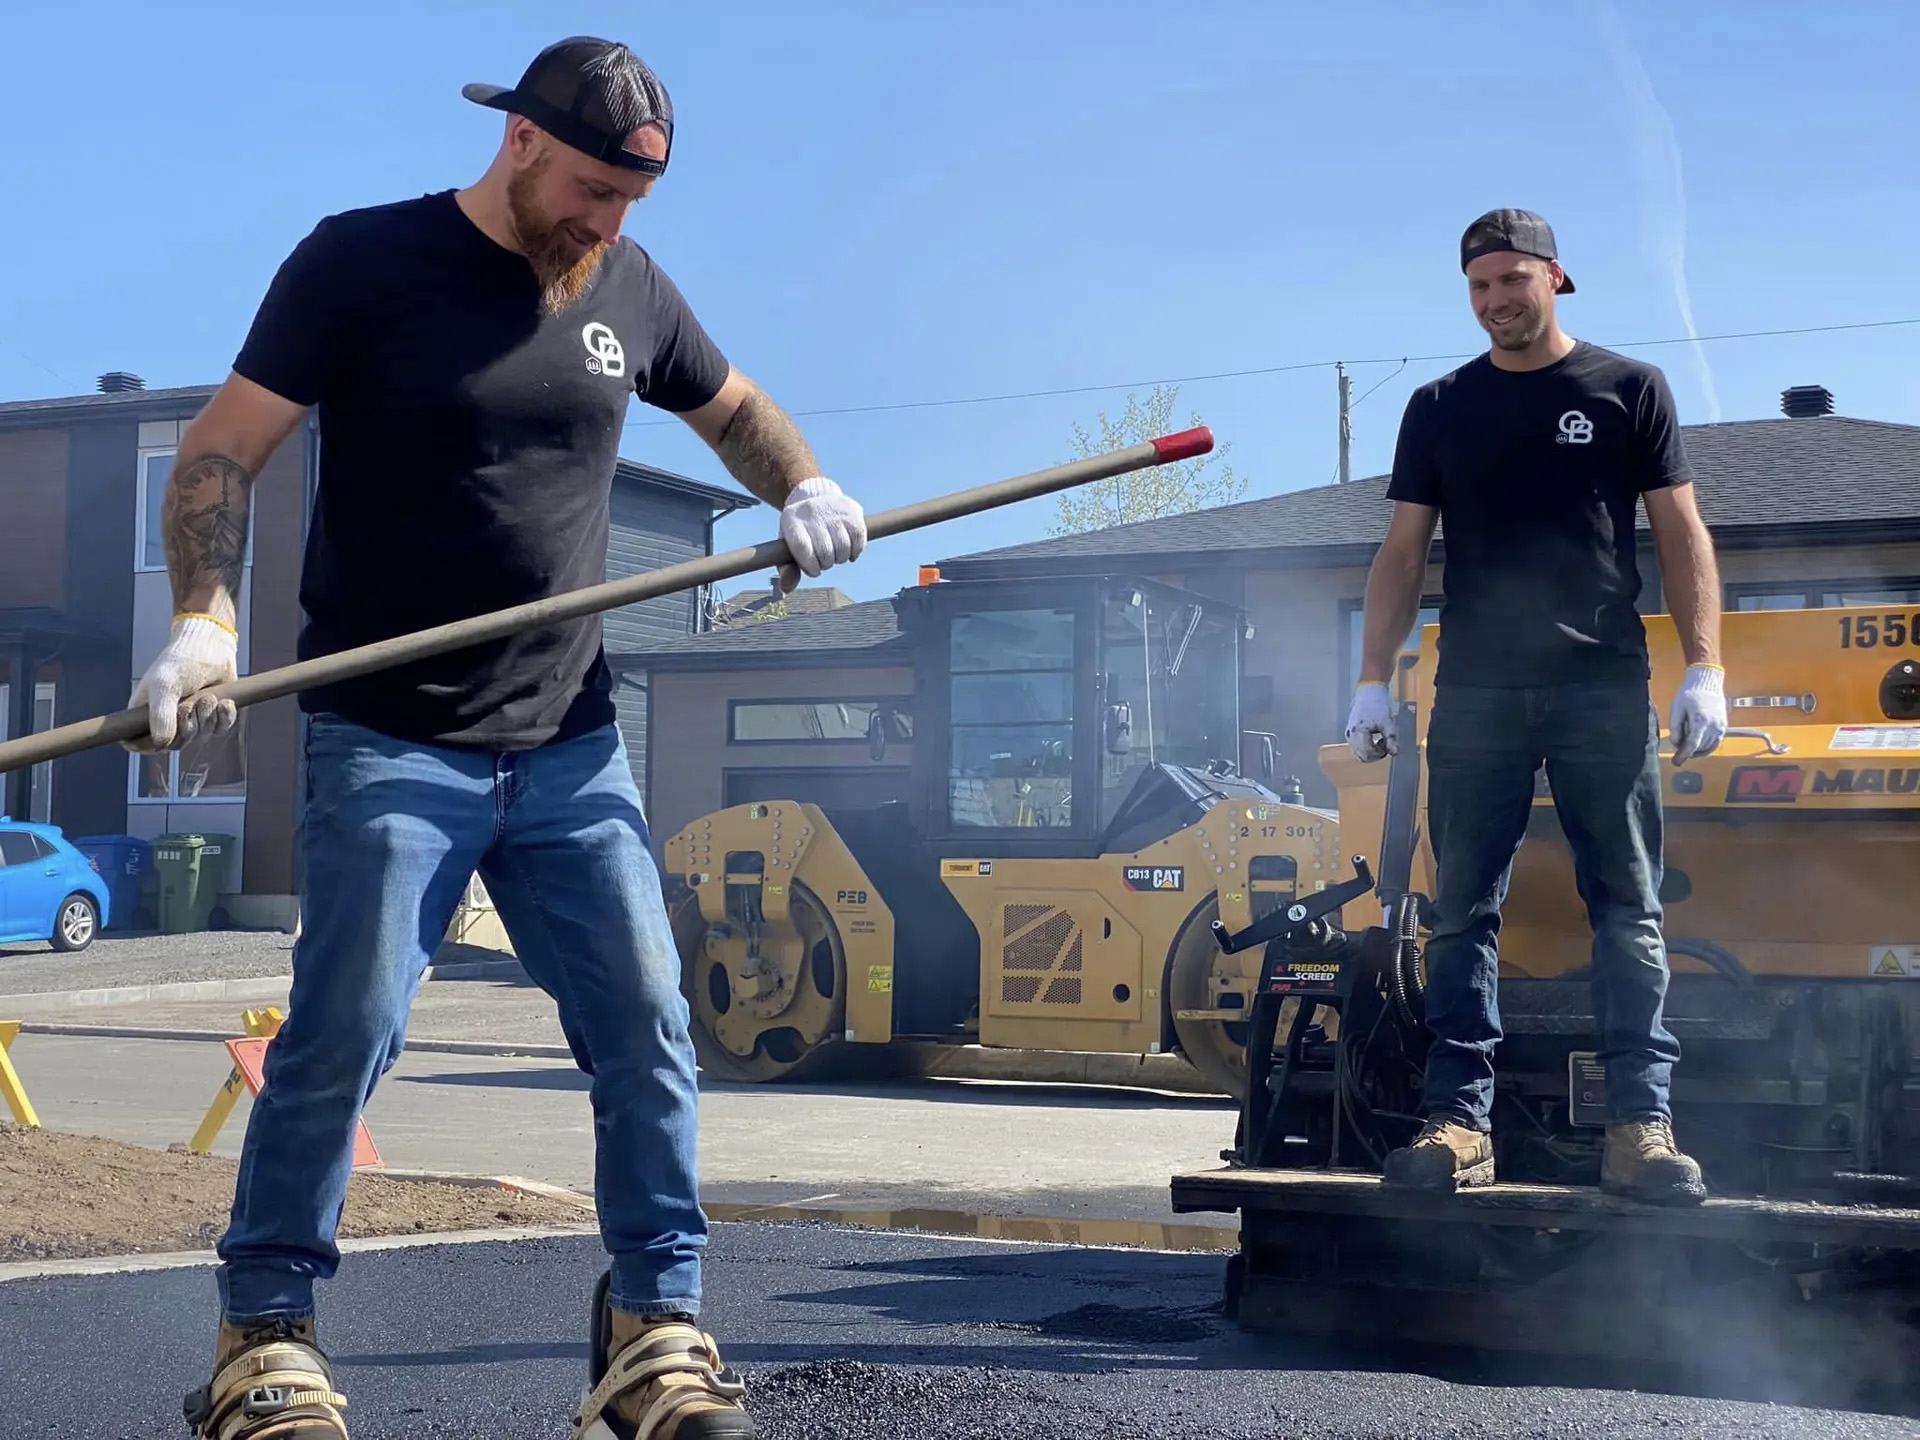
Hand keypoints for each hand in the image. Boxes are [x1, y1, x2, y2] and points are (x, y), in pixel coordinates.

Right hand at [126, 614, 238, 752]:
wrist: (211, 645)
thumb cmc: (181, 662)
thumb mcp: (164, 686)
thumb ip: (161, 714)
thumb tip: (162, 744)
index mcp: (144, 712)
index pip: (137, 743)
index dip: (147, 747)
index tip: (160, 741)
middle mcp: (166, 718)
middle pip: (175, 744)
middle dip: (186, 728)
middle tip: (190, 705)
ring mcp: (192, 718)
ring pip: (200, 737)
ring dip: (206, 718)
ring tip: (208, 696)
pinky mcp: (213, 715)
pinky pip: (220, 729)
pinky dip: (224, 717)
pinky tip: (224, 702)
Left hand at [777, 477, 865, 592]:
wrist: (815, 496)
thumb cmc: (800, 531)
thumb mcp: (788, 546)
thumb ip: (787, 569)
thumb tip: (787, 589)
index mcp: (791, 521)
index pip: (803, 548)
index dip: (811, 565)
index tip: (814, 570)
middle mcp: (812, 512)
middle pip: (825, 551)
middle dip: (826, 564)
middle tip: (825, 561)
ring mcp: (834, 510)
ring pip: (843, 547)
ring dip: (840, 559)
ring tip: (835, 555)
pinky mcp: (853, 511)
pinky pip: (859, 540)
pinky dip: (855, 552)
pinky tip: (849, 552)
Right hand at [1345, 683, 1394, 762]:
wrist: (1368, 693)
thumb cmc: (1378, 706)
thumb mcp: (1388, 723)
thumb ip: (1391, 740)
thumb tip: (1394, 753)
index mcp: (1358, 732)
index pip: (1367, 754)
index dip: (1379, 754)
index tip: (1388, 745)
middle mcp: (1350, 736)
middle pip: (1362, 757)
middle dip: (1375, 755)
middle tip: (1385, 744)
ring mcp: (1349, 735)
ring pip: (1359, 754)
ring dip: (1371, 752)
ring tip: (1380, 740)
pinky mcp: (1350, 733)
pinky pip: (1357, 748)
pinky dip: (1367, 748)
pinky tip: (1375, 738)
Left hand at [1669, 663, 1726, 764]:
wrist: (1707, 683)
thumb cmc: (1689, 694)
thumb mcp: (1676, 708)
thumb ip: (1675, 727)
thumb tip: (1676, 743)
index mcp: (1700, 720)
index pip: (1693, 744)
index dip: (1683, 755)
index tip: (1676, 762)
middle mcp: (1713, 725)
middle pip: (1700, 747)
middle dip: (1688, 752)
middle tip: (1677, 750)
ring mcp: (1721, 726)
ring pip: (1709, 747)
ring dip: (1697, 751)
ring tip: (1686, 747)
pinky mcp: (1724, 726)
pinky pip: (1716, 742)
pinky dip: (1706, 748)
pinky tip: (1697, 747)